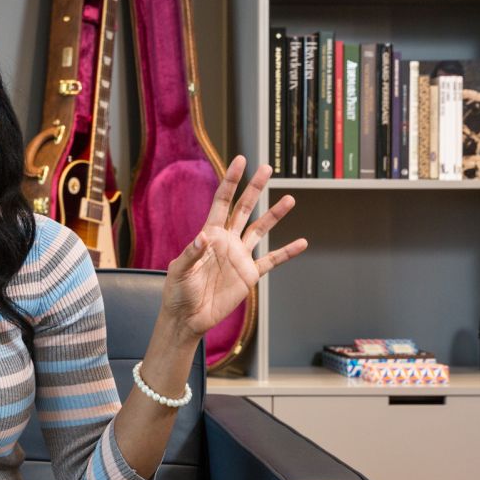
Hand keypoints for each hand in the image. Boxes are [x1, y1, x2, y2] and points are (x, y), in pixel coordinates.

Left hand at [162, 156, 306, 339]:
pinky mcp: (249, 275)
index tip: (240, 161)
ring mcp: (239, 257)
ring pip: (260, 230)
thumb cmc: (177, 292)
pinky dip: (287, 252)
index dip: (231, 182)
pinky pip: (271, 260)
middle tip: (267, 169)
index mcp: (209, 235)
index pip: (222, 202)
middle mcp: (227, 241)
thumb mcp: (179, 271)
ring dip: (274, 215)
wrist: (188, 317)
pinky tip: (302, 243)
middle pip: (244, 209)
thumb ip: (191, 254)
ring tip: (289, 199)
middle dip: (255, 188)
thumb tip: (204, 238)